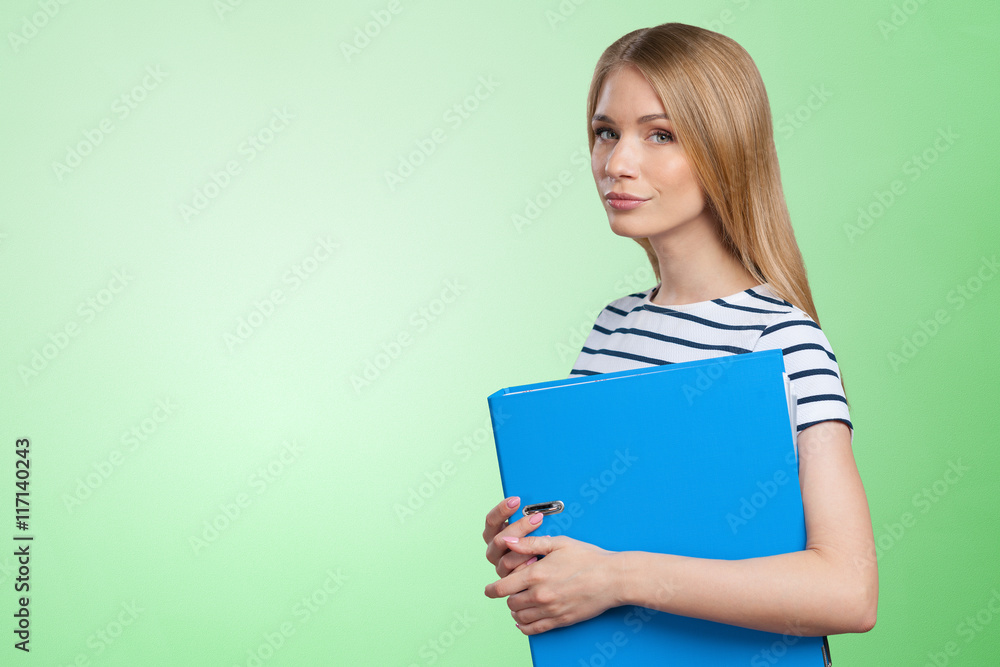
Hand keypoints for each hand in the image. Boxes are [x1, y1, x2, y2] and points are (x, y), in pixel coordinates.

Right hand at [483, 497, 545, 576]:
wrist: (543, 565)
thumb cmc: (535, 540)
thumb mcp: (529, 525)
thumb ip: (527, 517)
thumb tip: (534, 506)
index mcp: (494, 533)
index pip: (491, 520)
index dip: (502, 510)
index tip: (517, 500)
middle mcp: (494, 549)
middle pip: (498, 540)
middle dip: (519, 528)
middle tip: (537, 518)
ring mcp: (500, 565)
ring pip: (506, 559)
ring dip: (525, 550)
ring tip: (543, 540)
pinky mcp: (509, 579)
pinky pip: (516, 575)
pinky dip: (528, 565)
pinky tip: (539, 556)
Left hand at [484, 534, 622, 634]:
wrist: (613, 578)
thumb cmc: (589, 557)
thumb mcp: (558, 543)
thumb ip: (529, 543)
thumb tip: (508, 541)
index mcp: (536, 574)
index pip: (502, 587)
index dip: (491, 589)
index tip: (488, 589)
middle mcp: (540, 595)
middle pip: (510, 602)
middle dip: (507, 596)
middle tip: (512, 590)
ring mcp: (550, 610)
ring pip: (520, 617)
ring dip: (516, 610)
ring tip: (519, 603)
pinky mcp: (561, 621)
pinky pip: (534, 629)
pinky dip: (525, 626)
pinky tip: (524, 620)